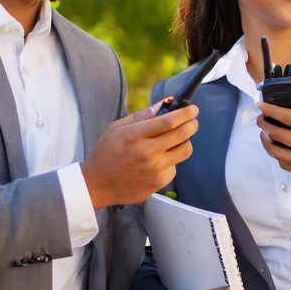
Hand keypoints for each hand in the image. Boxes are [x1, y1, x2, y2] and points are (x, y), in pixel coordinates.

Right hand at [81, 102, 198, 208]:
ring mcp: (154, 169)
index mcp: (135, 135)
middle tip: (192, 121)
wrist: (98, 185)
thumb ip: (141, 116)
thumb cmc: (106, 153)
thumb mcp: (116, 128)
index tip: (192, 109)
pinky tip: (157, 161)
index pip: (169, 121)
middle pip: (182, 134)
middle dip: (192, 124)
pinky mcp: (158, 182)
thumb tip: (163, 104)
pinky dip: (170, 161)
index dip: (185, 113)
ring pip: (185, 151)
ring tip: (175, 140)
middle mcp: (147, 152)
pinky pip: (175, 167)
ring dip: (184, 142)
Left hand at [256, 99, 290, 201]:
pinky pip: (286, 165)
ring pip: (278, 152)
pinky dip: (277, 155)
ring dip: (266, 141)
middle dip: (266, 124)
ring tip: (262, 132)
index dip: (276, 111)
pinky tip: (274, 148)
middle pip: (281, 134)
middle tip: (260, 117)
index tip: (264, 105)